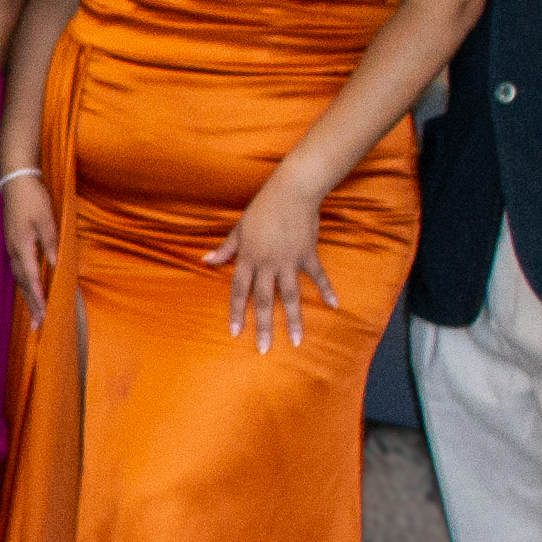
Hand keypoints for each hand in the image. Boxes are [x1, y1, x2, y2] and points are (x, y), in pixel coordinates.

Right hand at [1, 170, 59, 322]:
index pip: (31, 277)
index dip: (39, 296)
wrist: (15, 181)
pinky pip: (18, 270)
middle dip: (32, 304)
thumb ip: (50, 243)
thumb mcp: (46, 219)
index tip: (45, 313)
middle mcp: (14, 250)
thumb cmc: (33, 198)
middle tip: (38, 325)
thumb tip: (54, 265)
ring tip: (34, 314)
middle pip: (23, 283)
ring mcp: (11, 247)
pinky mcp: (13, 243)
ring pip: (19, 278)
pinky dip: (24, 284)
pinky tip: (29, 290)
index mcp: (22, 245)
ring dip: (27, 297)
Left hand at [209, 173, 336, 349]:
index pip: (238, 290)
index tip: (235, 332)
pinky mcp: (308, 255)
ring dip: (293, 319)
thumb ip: (225, 249)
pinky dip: (327, 290)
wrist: (292, 191)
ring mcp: (289, 261)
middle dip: (263, 326)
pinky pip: (318, 277)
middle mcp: (267, 263)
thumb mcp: (240, 228)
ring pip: (290, 296)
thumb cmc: (262, 208)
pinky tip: (335, 306)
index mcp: (248, 258)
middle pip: (264, 300)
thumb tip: (206, 261)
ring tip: (296, 341)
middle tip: (263, 350)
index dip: (236, 311)